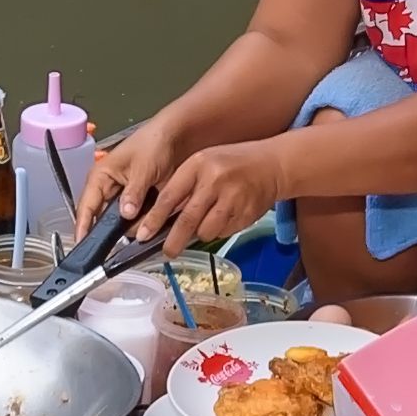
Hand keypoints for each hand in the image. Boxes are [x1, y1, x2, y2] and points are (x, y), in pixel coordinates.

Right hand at [82, 113, 193, 236]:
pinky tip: (156, 215)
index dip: (82, 226)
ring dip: (136, 225)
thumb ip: (133, 192)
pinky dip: (145, 222)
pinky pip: (137, 223)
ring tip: (152, 210)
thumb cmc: (153, 144)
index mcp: (100, 178)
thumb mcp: (143, 168)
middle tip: (133, 227)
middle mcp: (108, 192)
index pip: (86, 207)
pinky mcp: (137, 206)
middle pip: (103, 221)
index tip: (81, 244)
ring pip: (122, 225)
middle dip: (116, 229)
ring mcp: (122, 201)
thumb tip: (125, 213)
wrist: (175, 139)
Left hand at [127, 136, 301, 251]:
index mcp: (198, 165)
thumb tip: (161, 218)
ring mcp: (232, 198)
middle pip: (187, 220)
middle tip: (167, 252)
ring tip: (206, 222)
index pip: (169, 197)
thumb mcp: (204, 163)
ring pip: (206, 231)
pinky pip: (224, 232)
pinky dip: (219, 231)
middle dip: (173, 241)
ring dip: (201, 234)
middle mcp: (215, 181)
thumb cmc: (233, 163)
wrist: (273, 164)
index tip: (143, 234)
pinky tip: (225, 216)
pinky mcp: (246, 213)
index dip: (154, 219)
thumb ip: (184, 186)